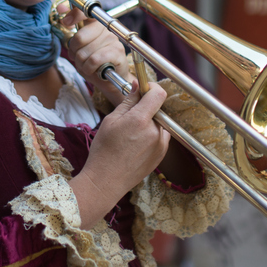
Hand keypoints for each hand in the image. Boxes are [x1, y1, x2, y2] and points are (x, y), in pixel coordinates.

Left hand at [61, 4, 129, 106]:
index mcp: (96, 25)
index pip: (86, 11)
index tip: (65, 22)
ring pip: (84, 52)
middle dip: (74, 52)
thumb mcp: (79, 47)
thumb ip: (70, 29)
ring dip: (81, 64)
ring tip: (88, 66)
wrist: (112, 81)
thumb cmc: (94, 64)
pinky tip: (93, 70)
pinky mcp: (117, 53)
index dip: (74, 14)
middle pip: (79, 37)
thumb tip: (60, 6)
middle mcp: (106, 29)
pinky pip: (94, 60)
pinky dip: (89, 68)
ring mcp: (112, 40)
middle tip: (79, 58)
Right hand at [71, 84, 170, 227]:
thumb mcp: (111, 120)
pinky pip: (160, 136)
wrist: (106, 181)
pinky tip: (135, 144)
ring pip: (160, 122)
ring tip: (131, 134)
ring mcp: (161, 144)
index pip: (158, 94)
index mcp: (140, 120)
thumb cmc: (104, 150)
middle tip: (130, 114)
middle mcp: (155, 132)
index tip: (144, 89)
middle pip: (158, 108)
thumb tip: (138, 86)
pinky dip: (151, 134)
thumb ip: (128, 101)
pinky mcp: (162, 154)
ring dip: (150, 122)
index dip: (152, 87)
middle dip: (147, 107)